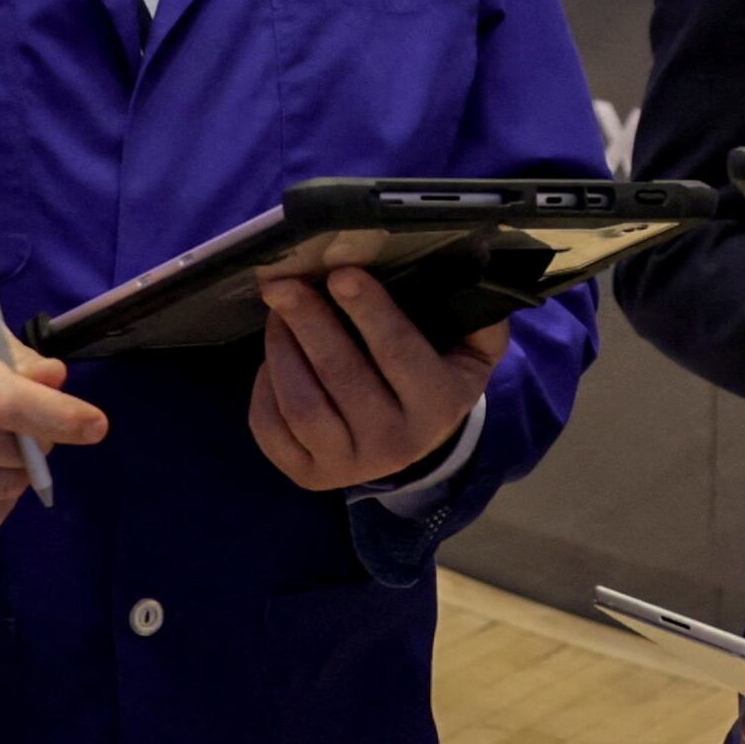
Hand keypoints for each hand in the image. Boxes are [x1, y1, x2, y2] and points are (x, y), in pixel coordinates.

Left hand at [249, 268, 505, 493]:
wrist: (413, 444)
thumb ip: (481, 319)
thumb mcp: (473, 353)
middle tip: (283, 284)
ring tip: (276, 313)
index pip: (398, 353)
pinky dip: (263, 387)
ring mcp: (347, 464)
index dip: (369, 311)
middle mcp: (394, 443)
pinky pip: (271, 428)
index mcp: (437, 405)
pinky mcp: (307, 474)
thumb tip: (471, 270)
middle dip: (308, 321)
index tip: (340, 273)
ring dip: (281, 350)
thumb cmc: (436, 377)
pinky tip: (273, 358)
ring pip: (300, 404)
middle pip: (341, 374)